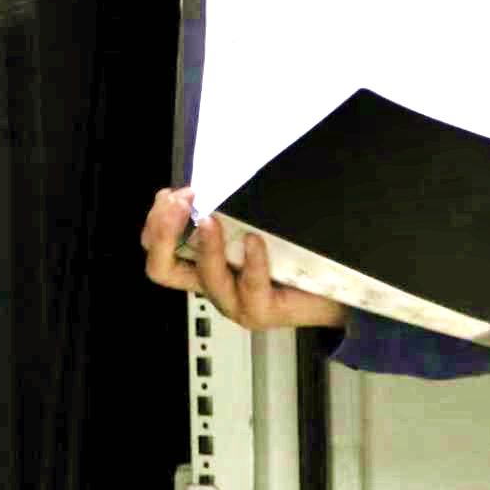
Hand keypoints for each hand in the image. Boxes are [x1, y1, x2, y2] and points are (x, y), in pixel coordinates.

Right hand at [141, 188, 347, 330]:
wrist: (332, 291)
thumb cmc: (290, 254)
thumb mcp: (253, 223)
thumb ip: (229, 209)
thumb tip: (214, 177)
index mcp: (201, 263)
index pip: (157, 248)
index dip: (157, 221)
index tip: (173, 193)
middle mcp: (211, 283)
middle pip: (161, 269)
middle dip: (163, 232)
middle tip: (179, 202)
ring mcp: (234, 302)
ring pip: (205, 277)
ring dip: (205, 245)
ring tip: (211, 218)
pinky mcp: (261, 311)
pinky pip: (249, 287)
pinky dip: (251, 260)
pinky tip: (255, 240)